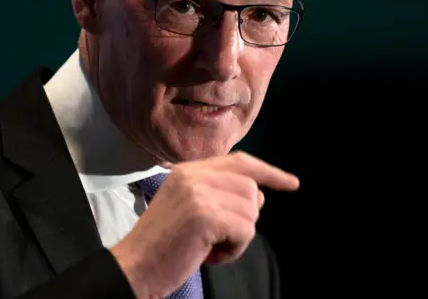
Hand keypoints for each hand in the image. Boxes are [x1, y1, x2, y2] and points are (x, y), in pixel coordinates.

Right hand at [110, 151, 298, 297]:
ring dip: (237, 237)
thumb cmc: (162, 244)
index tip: (291, 183)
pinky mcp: (205, 214)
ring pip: (251, 210)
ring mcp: (198, 192)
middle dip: (244, 218)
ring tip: (209, 247)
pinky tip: (209, 256)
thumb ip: (220, 195)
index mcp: (188, 170)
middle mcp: (193, 175)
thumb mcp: (190, 209)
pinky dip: (234, 250)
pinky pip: (245, 230)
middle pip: (250, 188)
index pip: (239, 162)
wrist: (135, 266)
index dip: (268, 172)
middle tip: (216, 239)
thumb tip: (259, 195)